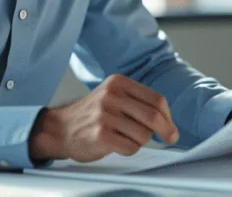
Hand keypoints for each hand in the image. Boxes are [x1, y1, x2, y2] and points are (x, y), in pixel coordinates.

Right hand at [29, 74, 179, 161]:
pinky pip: (131, 147)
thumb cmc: (92, 115)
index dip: (168, 116)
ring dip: (140, 141)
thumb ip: (138, 102)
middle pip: (153, 116)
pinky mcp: (101, 135)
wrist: (59, 128)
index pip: (156, 99)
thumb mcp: (113, 96)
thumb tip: (169, 122)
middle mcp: (112, 95)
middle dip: (166, 130)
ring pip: (144, 135)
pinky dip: (128, 149)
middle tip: (170, 138)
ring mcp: (105, 115)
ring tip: (124, 137)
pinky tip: (115, 144)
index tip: (171, 127)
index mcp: (118, 82)